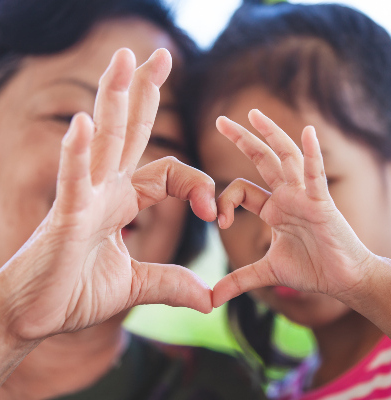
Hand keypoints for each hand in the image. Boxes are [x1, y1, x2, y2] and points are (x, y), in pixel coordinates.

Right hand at [0, 48, 215, 341]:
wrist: (33, 316)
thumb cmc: (75, 293)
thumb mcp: (135, 286)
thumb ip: (171, 284)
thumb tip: (208, 299)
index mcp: (123, 202)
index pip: (169, 173)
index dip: (197, 185)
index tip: (213, 211)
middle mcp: (104, 191)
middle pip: (129, 133)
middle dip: (143, 93)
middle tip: (158, 54)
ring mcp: (83, 199)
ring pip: (103, 142)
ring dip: (112, 99)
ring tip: (123, 57)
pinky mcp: (64, 217)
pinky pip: (73, 179)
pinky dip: (77, 152)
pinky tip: (84, 124)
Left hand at [213, 109, 374, 307]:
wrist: (342, 280)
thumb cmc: (310, 270)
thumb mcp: (266, 272)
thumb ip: (238, 280)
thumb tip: (211, 299)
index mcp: (273, 208)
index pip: (241, 189)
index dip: (224, 200)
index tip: (218, 221)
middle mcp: (286, 196)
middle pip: (261, 160)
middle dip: (242, 140)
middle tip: (220, 120)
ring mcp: (304, 196)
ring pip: (285, 158)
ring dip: (271, 135)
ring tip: (254, 114)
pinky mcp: (322, 203)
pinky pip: (316, 175)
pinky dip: (312, 155)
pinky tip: (307, 132)